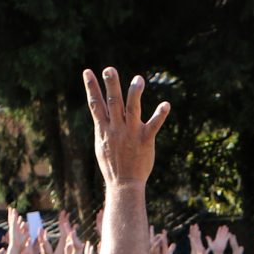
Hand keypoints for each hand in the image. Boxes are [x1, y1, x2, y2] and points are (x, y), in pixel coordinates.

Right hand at [81, 67, 169, 186]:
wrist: (123, 184)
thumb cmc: (113, 165)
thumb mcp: (101, 144)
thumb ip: (103, 126)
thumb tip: (100, 112)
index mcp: (104, 129)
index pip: (95, 104)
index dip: (91, 87)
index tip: (87, 72)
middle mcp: (116, 128)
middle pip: (113, 102)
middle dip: (110, 85)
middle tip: (109, 69)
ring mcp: (130, 133)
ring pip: (132, 109)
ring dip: (134, 93)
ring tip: (138, 79)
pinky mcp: (145, 140)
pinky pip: (153, 125)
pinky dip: (160, 115)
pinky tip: (166, 105)